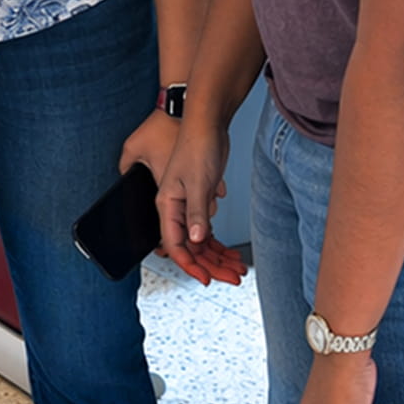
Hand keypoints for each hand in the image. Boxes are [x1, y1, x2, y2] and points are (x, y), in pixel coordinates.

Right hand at [154, 118, 244, 284]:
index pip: (175, 244)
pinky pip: (206, 229)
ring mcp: (188, 205)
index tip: (206, 278)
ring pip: (200, 241)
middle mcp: (175, 208)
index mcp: (168, 204)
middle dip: (210, 265)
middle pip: (190, 247)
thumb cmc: (197, 145)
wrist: (207, 125)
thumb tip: (196, 239)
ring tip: (236, 269)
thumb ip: (196, 212)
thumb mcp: (198, 182)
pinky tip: (231, 252)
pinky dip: (219, 242)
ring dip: (217, 256)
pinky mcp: (200, 200)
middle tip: (230, 277)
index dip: (190, 264)